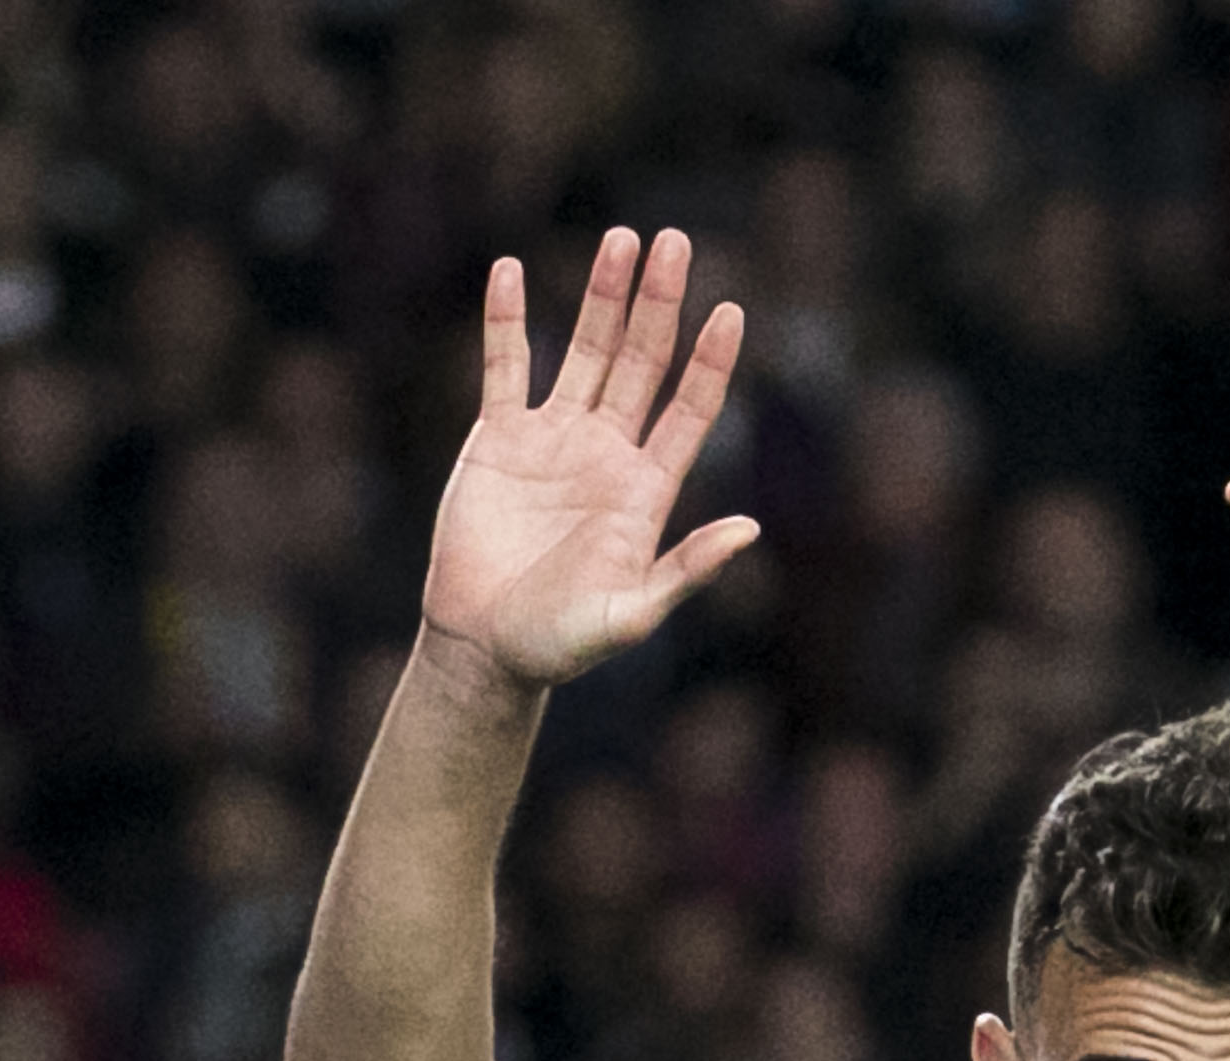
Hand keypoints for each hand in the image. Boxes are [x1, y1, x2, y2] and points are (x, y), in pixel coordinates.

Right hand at [419, 226, 757, 686]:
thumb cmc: (557, 645)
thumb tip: (749, 529)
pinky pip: (505, 366)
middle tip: (674, 242)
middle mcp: (606, 452)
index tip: (728, 311)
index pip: (690, 409)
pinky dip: (507, 320)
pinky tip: (510, 272)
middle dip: (658, 303)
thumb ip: (686, 571)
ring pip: (586, 351)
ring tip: (622, 239)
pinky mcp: (497, 439)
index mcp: (645, 488)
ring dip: (604, 296)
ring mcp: (552, 439)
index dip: (710, 363)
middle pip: (642, 361)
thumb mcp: (628, 615)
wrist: (480, 651)